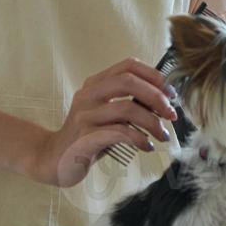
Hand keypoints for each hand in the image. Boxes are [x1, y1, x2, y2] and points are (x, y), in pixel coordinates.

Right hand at [32, 57, 177, 188]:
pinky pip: (119, 132)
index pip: (128, 65)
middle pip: (128, 81)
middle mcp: (88, 94)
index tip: (170, 93)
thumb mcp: (109, 117)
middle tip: (171, 114)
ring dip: (152, 122)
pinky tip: (146, 146)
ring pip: (126, 108)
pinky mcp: (85, 136)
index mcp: (95, 84)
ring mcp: (85, 114)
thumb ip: (130, 106)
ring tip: (163, 135)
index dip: (153, 75)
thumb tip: (164, 103)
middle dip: (156, 96)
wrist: (54, 160)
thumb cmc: (88, 137)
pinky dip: (139, 139)